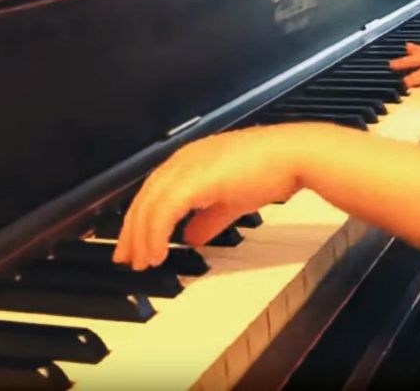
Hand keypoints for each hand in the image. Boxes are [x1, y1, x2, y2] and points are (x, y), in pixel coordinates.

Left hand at [112, 127, 300, 269]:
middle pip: (145, 198)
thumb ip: (207, 219)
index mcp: (191, 161)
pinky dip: (156, 233)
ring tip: (143, 261)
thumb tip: (191, 237)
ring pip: (149, 205)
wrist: (292, 157)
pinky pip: (163, 210)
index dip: (141, 218)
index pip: (154, 191)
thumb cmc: (271, 171)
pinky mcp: (194, 179)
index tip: (136, 244)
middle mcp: (184, 160)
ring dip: (142, 236)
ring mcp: (188, 167)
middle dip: (132, 231)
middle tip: (127, 258)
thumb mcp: (231, 200)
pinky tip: (158, 252)